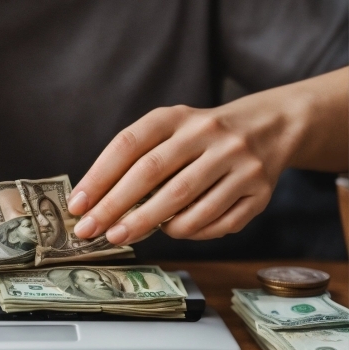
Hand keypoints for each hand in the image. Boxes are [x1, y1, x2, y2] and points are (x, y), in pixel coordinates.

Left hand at [67, 90, 306, 243]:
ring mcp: (238, 162)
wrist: (270, 127)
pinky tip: (175, 230)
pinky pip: (216, 222)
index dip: (99, 177)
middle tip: (93, 231)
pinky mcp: (259, 191)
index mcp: (178, 116)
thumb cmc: (201, 138)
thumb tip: (96, 205)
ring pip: (185, 202)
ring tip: (127, 233)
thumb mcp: (171, 131)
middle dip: (117, 207)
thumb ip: (137, 160)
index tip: (78, 206)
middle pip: (153, 174)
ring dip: (150, 224)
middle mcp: (209, 134)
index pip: (129, 145)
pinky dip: (189, 231)